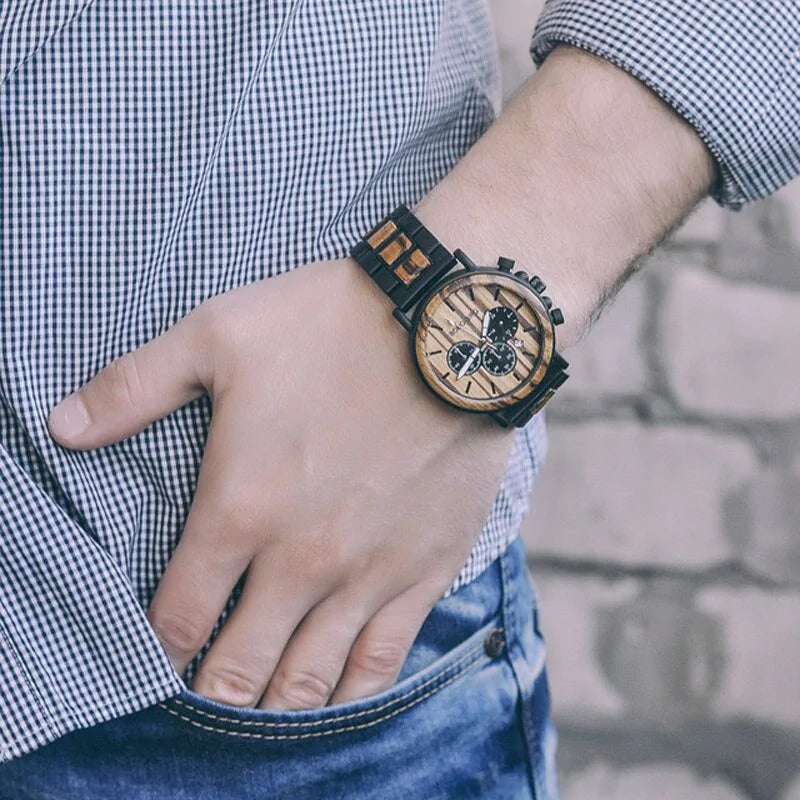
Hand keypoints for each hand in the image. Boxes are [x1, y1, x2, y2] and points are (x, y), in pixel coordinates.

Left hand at [47, 259, 512, 708]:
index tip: (153, 656)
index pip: (178, 616)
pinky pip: (383, 660)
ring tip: (258, 711)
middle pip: (239, 668)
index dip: (155, 649)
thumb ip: (134, 387)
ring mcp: (368, 573)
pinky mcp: (425, 570)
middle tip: (202, 695)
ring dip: (274, 710)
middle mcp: (302, 560)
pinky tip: (334, 697)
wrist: (453, 328)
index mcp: (242, 509)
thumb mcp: (220, 334)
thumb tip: (63, 427)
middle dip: (211, 694)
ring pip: (309, 681)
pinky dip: (350, 693)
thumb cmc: (334, 325)